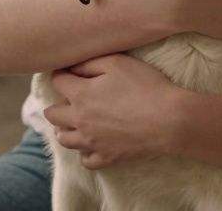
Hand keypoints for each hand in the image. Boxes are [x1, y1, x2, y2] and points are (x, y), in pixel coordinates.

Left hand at [44, 54, 180, 168]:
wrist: (169, 119)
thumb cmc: (145, 86)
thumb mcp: (116, 62)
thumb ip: (89, 63)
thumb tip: (72, 67)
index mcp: (79, 95)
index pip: (57, 82)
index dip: (63, 74)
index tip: (72, 73)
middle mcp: (79, 120)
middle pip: (52, 114)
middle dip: (58, 104)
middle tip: (74, 98)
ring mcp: (92, 142)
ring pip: (64, 139)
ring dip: (66, 128)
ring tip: (79, 121)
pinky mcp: (107, 157)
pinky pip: (85, 160)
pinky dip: (85, 152)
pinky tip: (94, 142)